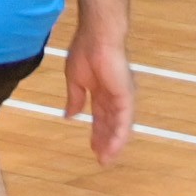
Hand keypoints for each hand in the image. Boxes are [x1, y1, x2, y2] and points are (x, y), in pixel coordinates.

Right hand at [62, 31, 135, 166]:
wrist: (97, 37)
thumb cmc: (85, 51)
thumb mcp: (75, 79)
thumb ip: (75, 99)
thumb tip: (69, 116)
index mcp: (100, 91)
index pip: (100, 117)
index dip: (97, 132)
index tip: (92, 147)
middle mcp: (114, 96)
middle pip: (110, 124)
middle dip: (105, 141)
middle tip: (101, 159)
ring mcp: (121, 97)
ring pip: (119, 126)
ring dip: (113, 143)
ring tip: (106, 159)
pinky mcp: (126, 97)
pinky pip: (124, 121)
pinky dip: (119, 136)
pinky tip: (114, 148)